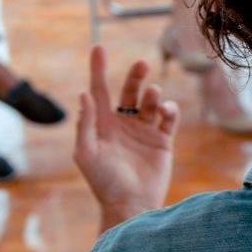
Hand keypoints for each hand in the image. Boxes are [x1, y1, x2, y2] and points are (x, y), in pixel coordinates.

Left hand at [74, 46, 177, 231]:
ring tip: (153, 95)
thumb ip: (85, 124)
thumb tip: (83, 93)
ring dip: (152, 94)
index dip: (98, 69)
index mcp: (102, 124)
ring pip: (150, 102)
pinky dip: (168, 108)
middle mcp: (123, 124)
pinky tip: (165, 110)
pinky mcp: (162, 140)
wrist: (130, 205)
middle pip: (129, 91)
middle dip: (135, 75)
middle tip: (141, 63)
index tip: (98, 46)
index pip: (99, 90)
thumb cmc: (103, 182)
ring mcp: (143, 131)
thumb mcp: (86, 153)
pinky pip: (168, 117)